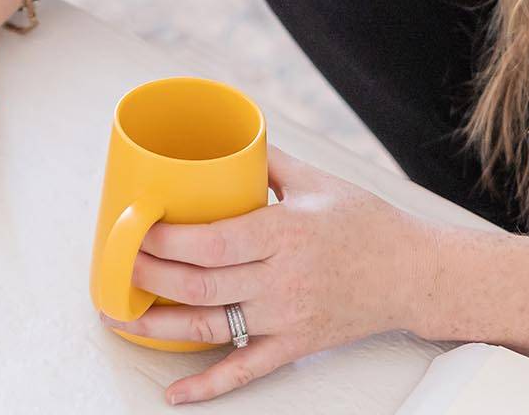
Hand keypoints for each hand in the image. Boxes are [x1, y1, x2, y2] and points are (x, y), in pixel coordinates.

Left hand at [98, 145, 436, 404]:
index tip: (134, 227)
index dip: (165, 239)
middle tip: (113, 264)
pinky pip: (244, 371)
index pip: (212, 240)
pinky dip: (206, 386)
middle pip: (199, 284)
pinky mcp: (294, 346)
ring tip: (118, 314)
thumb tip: (226, 138)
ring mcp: (287, 318)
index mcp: (285, 233)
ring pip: (209, 327)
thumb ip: (268, 160)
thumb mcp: (317, 181)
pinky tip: (173, 392)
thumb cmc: (367, 223)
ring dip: (157, 325)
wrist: (415, 274)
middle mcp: (283, 280)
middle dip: (147, 276)